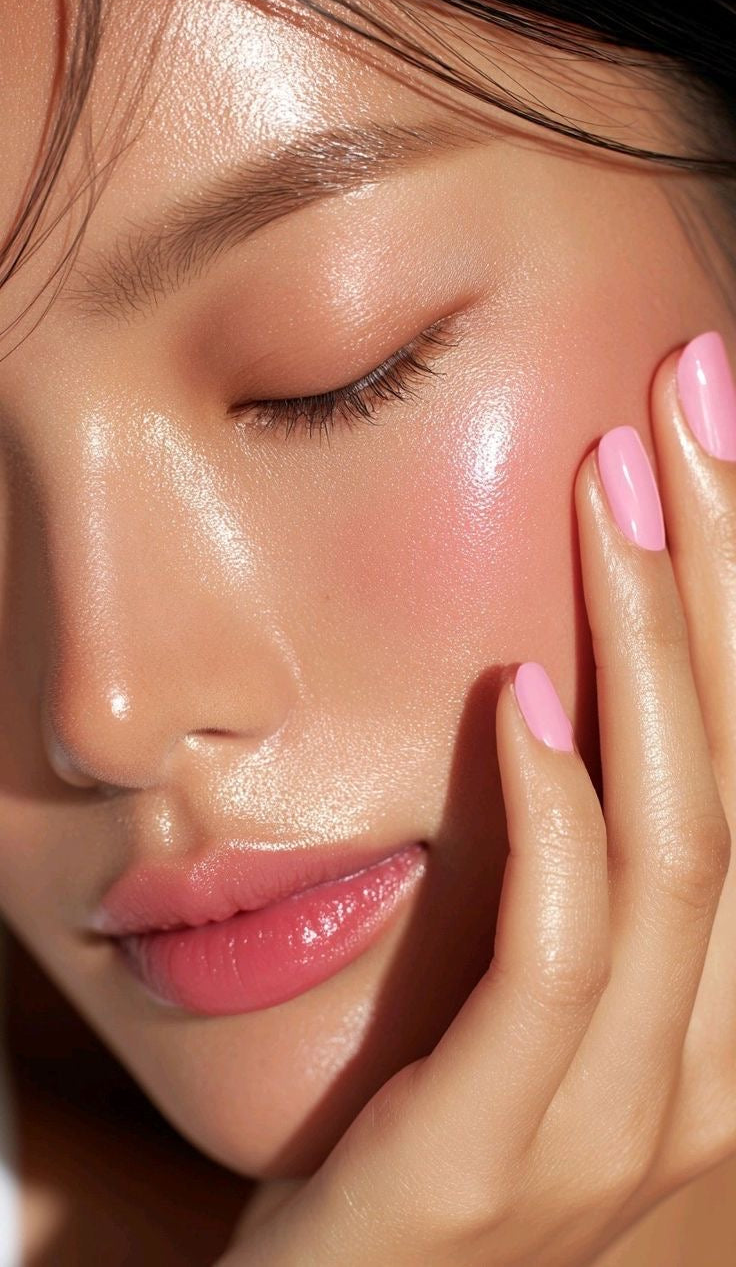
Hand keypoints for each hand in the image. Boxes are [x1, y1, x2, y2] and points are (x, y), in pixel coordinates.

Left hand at [216, 333, 735, 1266]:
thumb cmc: (446, 1147)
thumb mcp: (552, 1013)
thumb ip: (596, 891)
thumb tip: (590, 707)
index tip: (721, 438)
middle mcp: (725, 1076)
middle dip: (734, 573)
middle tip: (692, 396)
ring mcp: (626, 1129)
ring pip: (683, 844)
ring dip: (654, 647)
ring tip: (610, 491)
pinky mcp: (501, 1159)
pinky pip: (559, 961)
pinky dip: (557, 815)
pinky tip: (516, 698)